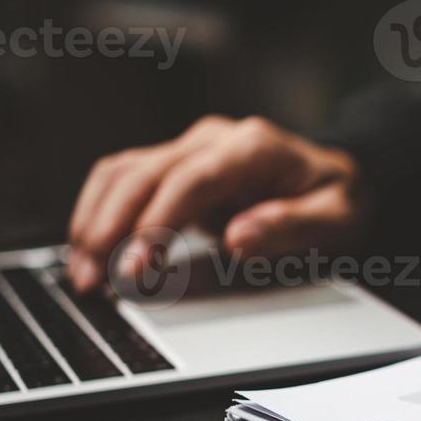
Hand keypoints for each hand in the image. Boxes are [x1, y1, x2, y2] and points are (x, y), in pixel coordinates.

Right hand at [66, 116, 365, 291]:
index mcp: (253, 147)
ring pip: (122, 172)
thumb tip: (239, 238)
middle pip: (144, 173)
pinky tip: (88, 251)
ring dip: (94, 220)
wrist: (335, 178)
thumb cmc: (337, 200)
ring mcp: (189, 149)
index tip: (136, 266)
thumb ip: (291, 227)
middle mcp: (213, 140)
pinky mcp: (173, 167)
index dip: (157, 222)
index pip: (191, 180)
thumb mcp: (337, 219)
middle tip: (94, 280)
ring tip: (83, 274)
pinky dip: (98, 214)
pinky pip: (123, 181)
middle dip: (111, 227)